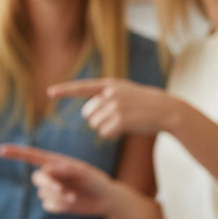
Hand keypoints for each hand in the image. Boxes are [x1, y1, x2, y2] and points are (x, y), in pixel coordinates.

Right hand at [0, 143, 114, 216]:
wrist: (106, 199)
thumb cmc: (96, 181)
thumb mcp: (83, 172)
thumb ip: (65, 169)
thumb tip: (46, 168)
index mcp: (56, 162)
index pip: (32, 156)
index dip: (16, 153)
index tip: (1, 151)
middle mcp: (52, 175)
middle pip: (37, 178)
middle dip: (47, 184)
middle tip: (61, 190)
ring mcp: (52, 189)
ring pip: (43, 194)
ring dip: (57, 197)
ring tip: (73, 197)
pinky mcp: (55, 203)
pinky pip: (48, 205)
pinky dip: (59, 206)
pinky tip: (72, 203)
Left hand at [47, 78, 176, 138]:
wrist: (167, 110)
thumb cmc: (145, 104)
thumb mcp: (125, 93)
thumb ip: (106, 97)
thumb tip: (87, 114)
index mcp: (110, 85)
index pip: (82, 87)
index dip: (65, 90)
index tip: (50, 92)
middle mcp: (110, 94)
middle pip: (87, 114)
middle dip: (97, 119)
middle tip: (117, 117)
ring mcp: (114, 106)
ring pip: (94, 124)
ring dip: (105, 127)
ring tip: (124, 121)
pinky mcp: (119, 120)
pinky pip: (104, 133)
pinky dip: (112, 134)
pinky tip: (126, 128)